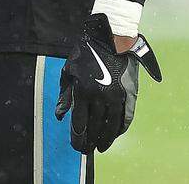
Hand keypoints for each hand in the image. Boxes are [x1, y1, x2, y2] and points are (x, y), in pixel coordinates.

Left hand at [54, 13, 161, 153]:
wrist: (109, 38)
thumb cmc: (85, 53)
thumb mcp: (69, 72)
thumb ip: (64, 95)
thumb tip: (60, 116)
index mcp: (82, 91)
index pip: (80, 122)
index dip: (78, 137)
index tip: (76, 145)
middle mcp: (99, 96)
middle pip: (94, 127)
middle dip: (90, 141)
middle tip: (87, 150)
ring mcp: (116, 96)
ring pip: (111, 125)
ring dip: (106, 138)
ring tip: (102, 147)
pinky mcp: (129, 93)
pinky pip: (126, 116)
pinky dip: (121, 127)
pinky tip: (117, 133)